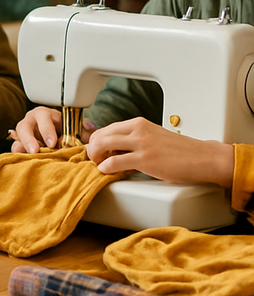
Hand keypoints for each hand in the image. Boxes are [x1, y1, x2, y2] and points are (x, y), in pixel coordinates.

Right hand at [9, 106, 94, 153]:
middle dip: (29, 139)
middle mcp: (31, 122)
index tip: (52, 143)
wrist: (56, 139)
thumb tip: (90, 132)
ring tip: (26, 158)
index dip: (46, 130)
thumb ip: (82, 132)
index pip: (43, 118)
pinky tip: (22, 163)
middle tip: (35, 151)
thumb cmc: (63, 131)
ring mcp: (23, 134)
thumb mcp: (73, 129)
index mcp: (45, 115)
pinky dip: (18, 156)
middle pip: (24, 127)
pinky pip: (15, 150)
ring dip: (21, 148)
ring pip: (16, 139)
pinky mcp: (19, 145)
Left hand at [86, 117, 234, 186]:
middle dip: (92, 149)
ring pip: (102, 145)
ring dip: (96, 157)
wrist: (203, 158)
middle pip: (100, 135)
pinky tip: (107, 172)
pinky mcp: (144, 160)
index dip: (97, 141)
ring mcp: (141, 144)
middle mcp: (137, 130)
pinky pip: (113, 163)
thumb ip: (134, 138)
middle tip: (96, 160)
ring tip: (100, 165)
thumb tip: (115, 148)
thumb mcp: (153, 136)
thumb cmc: (180, 151)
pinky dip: (105, 168)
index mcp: (138, 123)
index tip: (98, 152)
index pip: (106, 129)